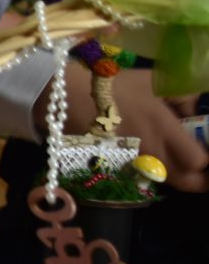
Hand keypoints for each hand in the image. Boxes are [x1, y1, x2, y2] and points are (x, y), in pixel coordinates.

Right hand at [52, 62, 207, 193]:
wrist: (68, 99)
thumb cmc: (115, 87)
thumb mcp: (155, 80)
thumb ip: (185, 95)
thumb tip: (197, 110)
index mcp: (164, 130)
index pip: (200, 161)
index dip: (208, 159)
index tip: (207, 148)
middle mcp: (151, 154)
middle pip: (188, 183)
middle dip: (202, 178)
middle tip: (201, 163)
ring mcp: (133, 165)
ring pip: (166, 181)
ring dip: (177, 173)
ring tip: (177, 156)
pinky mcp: (117, 169)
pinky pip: (144, 177)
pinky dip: (153, 170)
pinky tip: (149, 153)